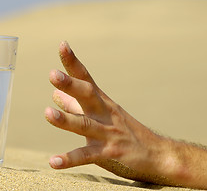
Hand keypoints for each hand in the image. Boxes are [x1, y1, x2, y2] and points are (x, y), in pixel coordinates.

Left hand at [45, 41, 176, 184]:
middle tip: (53, 74)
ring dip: (66, 120)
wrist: (158, 154)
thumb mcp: (101, 115)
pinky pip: (87, 156)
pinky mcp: (110, 153)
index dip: (73, 62)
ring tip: (47, 113)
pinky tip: (54, 162)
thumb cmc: (126, 131)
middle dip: (71, 84)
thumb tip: (55, 94)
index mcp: (101, 102)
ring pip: (85, 124)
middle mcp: (104, 113)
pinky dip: (70, 158)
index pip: (86, 78)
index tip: (62, 45)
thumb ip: (76, 105)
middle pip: (87, 95)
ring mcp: (107, 133)